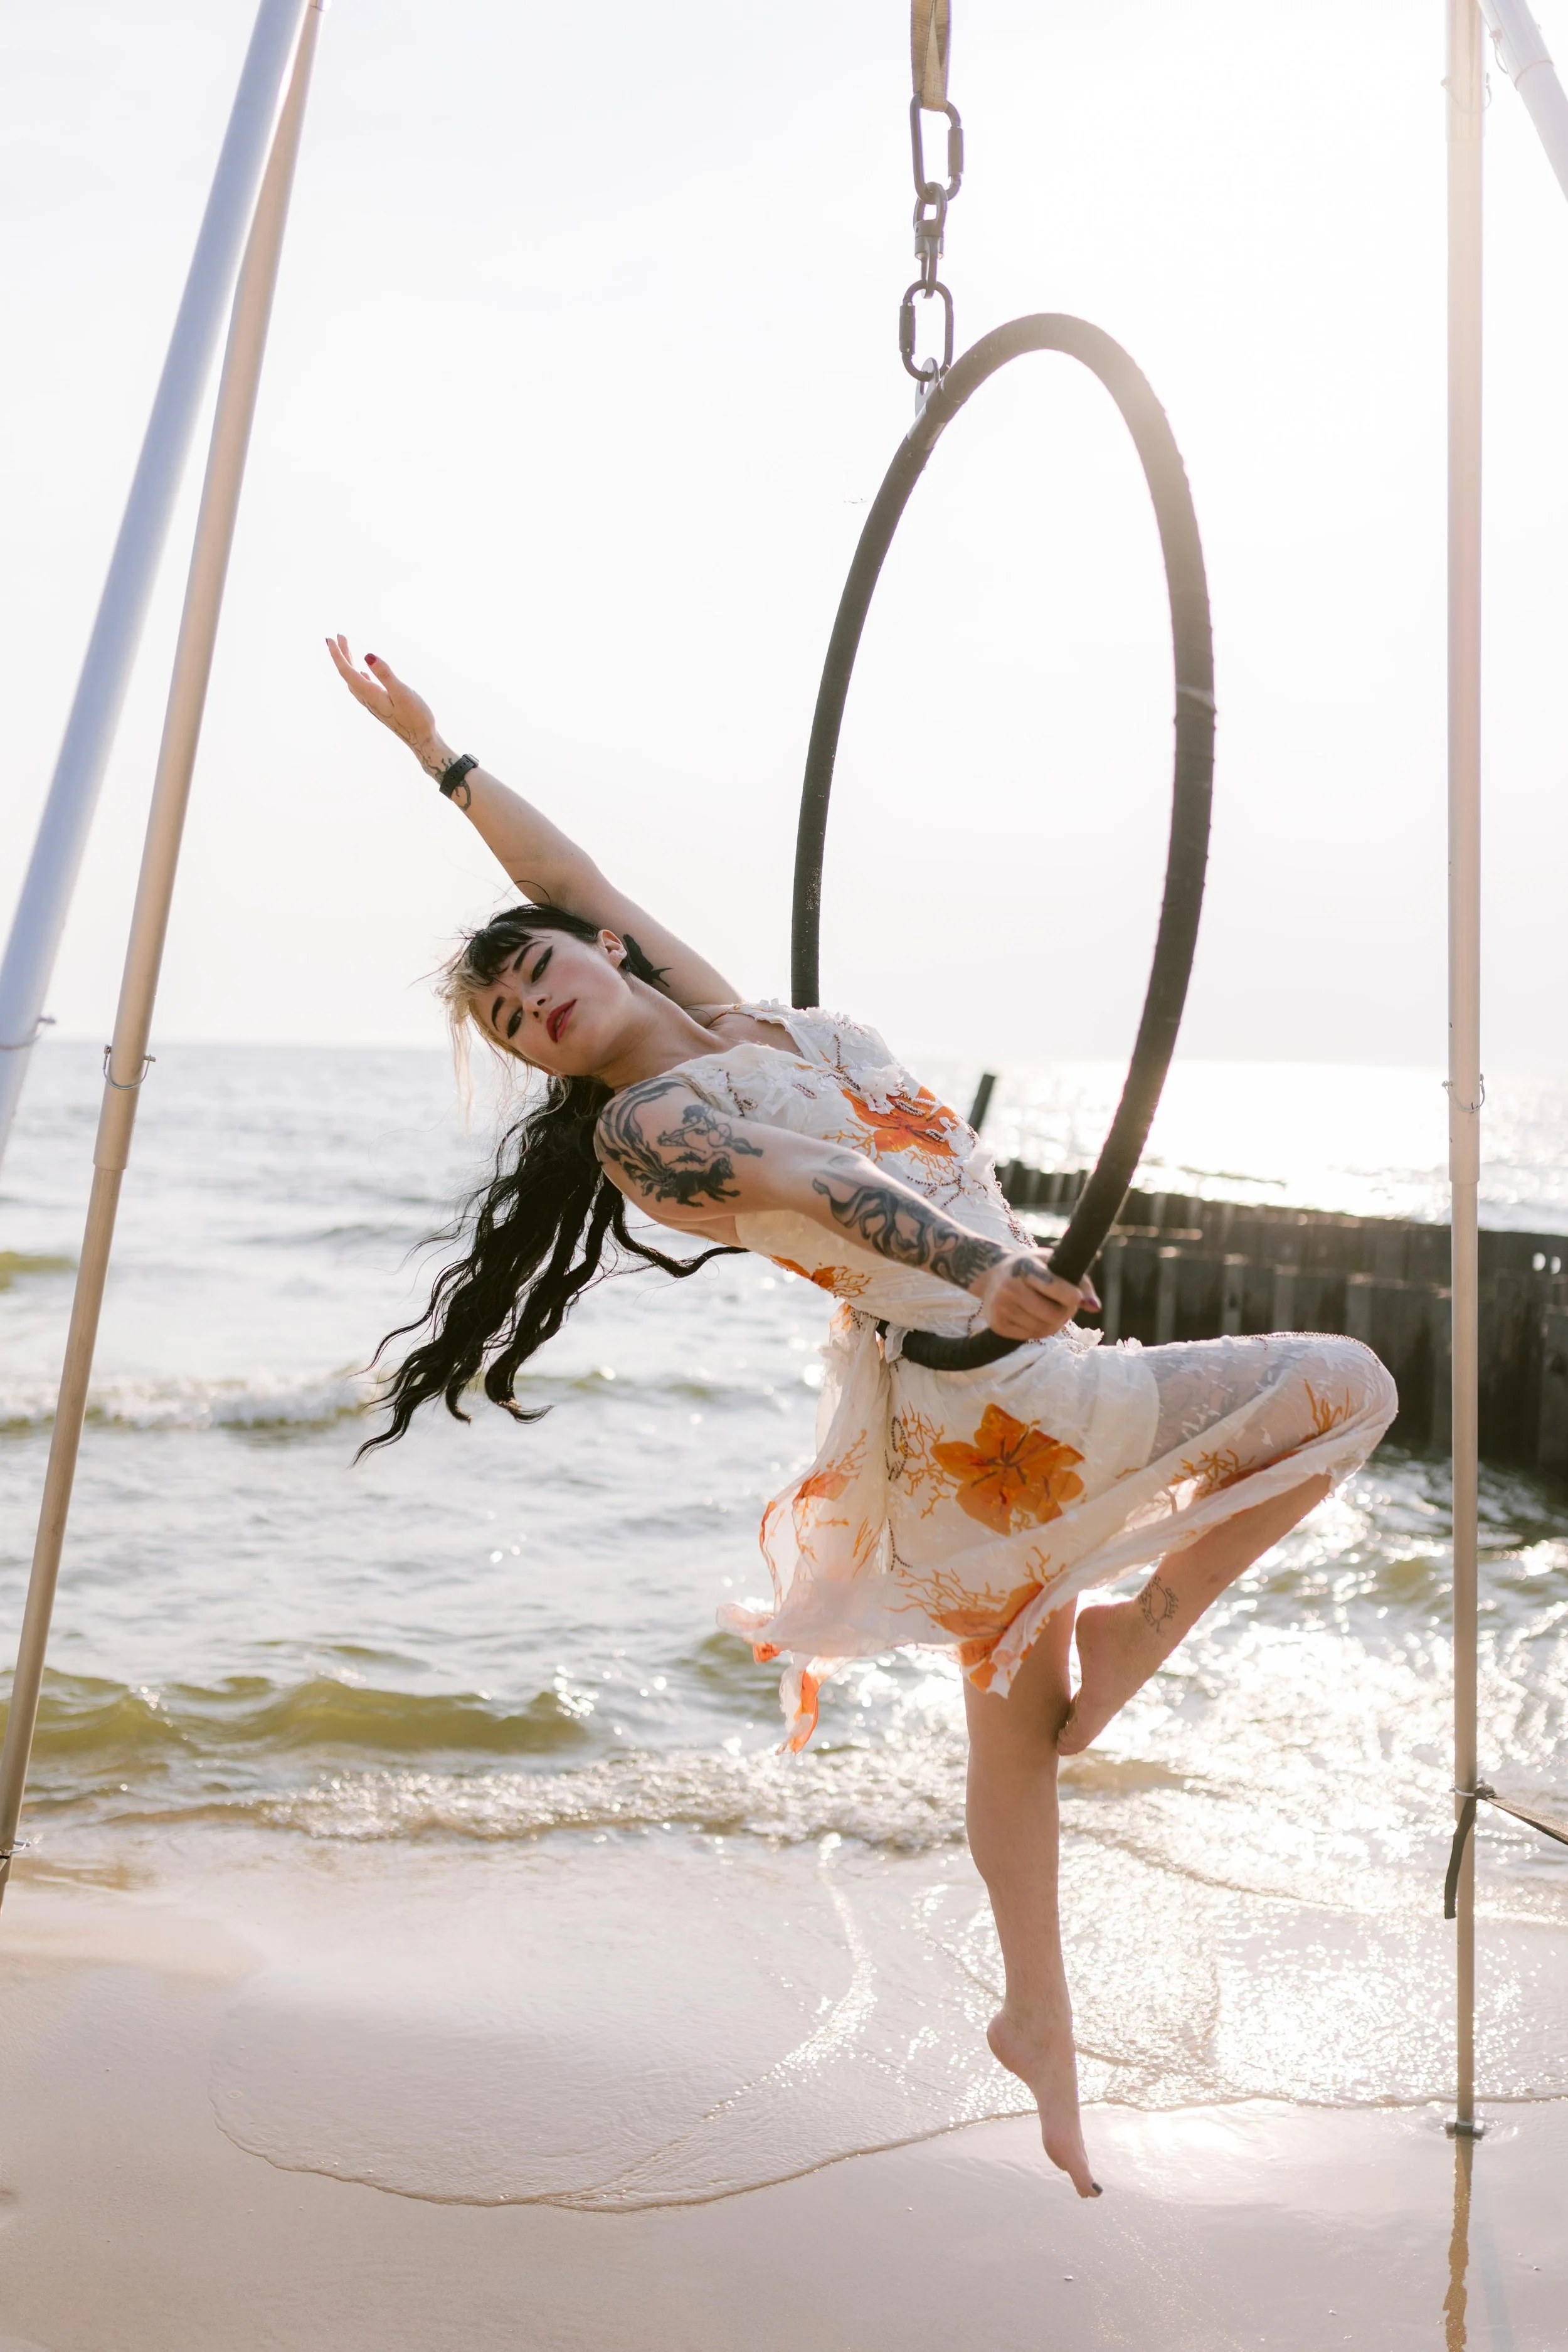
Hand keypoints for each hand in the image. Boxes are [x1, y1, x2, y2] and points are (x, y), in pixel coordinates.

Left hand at [325, 635, 444, 769]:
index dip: (338, 654)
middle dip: (342, 654)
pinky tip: (362, 672)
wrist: (423, 740)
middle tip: (339, 636)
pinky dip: (359, 674)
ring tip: (347, 649)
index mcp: (370, 694)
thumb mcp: (402, 693)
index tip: (330, 638)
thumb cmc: (416, 718)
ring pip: (354, 679)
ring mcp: (373, 703)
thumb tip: (367, 655)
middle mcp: (368, 699)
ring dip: (349, 663)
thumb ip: (385, 674)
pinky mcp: (381, 705)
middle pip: (348, 674)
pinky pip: (363, 687)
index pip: (347, 671)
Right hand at [973, 1252, 1098, 1340]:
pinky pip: (1031, 1336)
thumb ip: (1080, 1282)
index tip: (1076, 1297)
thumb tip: (1095, 1308)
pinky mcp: (998, 1325)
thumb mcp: (1054, 1263)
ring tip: (1051, 1310)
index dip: (1072, 1296)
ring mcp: (1001, 1308)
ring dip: (1054, 1323)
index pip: (1054, 1287)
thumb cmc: (1032, 1267)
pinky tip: (1036, 1317)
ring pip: (1043, 1329)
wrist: (992, 1275)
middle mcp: (1009, 1287)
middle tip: (1066, 1305)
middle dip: (1066, 1313)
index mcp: (1025, 1267)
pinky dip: (1040, 1330)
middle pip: (1053, 1315)